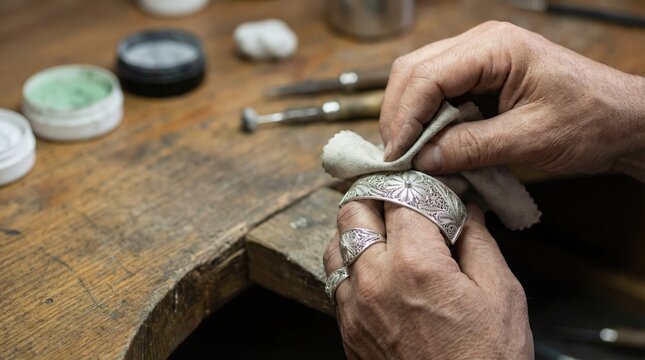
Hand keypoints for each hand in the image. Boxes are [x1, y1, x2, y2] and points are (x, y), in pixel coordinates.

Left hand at [323, 201, 532, 358]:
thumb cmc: (487, 359)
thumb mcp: (502, 296)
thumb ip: (479, 243)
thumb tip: (466, 211)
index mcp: (416, 265)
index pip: (399, 197)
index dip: (414, 186)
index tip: (426, 188)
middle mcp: (375, 280)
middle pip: (353, 212)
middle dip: (374, 197)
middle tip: (395, 199)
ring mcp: (355, 307)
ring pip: (335, 245)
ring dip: (355, 230)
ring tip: (381, 232)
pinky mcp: (348, 329)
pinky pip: (335, 281)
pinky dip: (350, 264)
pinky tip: (374, 269)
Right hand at [380, 21, 644, 176]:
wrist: (623, 121)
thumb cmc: (589, 123)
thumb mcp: (530, 140)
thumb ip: (472, 147)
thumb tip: (422, 160)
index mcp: (494, 48)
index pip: (427, 75)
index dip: (404, 117)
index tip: (396, 157)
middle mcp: (479, 44)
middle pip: (412, 71)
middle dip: (398, 116)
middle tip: (396, 158)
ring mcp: (477, 58)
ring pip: (418, 80)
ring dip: (408, 118)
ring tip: (408, 155)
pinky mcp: (478, 77)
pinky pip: (437, 94)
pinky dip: (425, 120)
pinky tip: (427, 145)